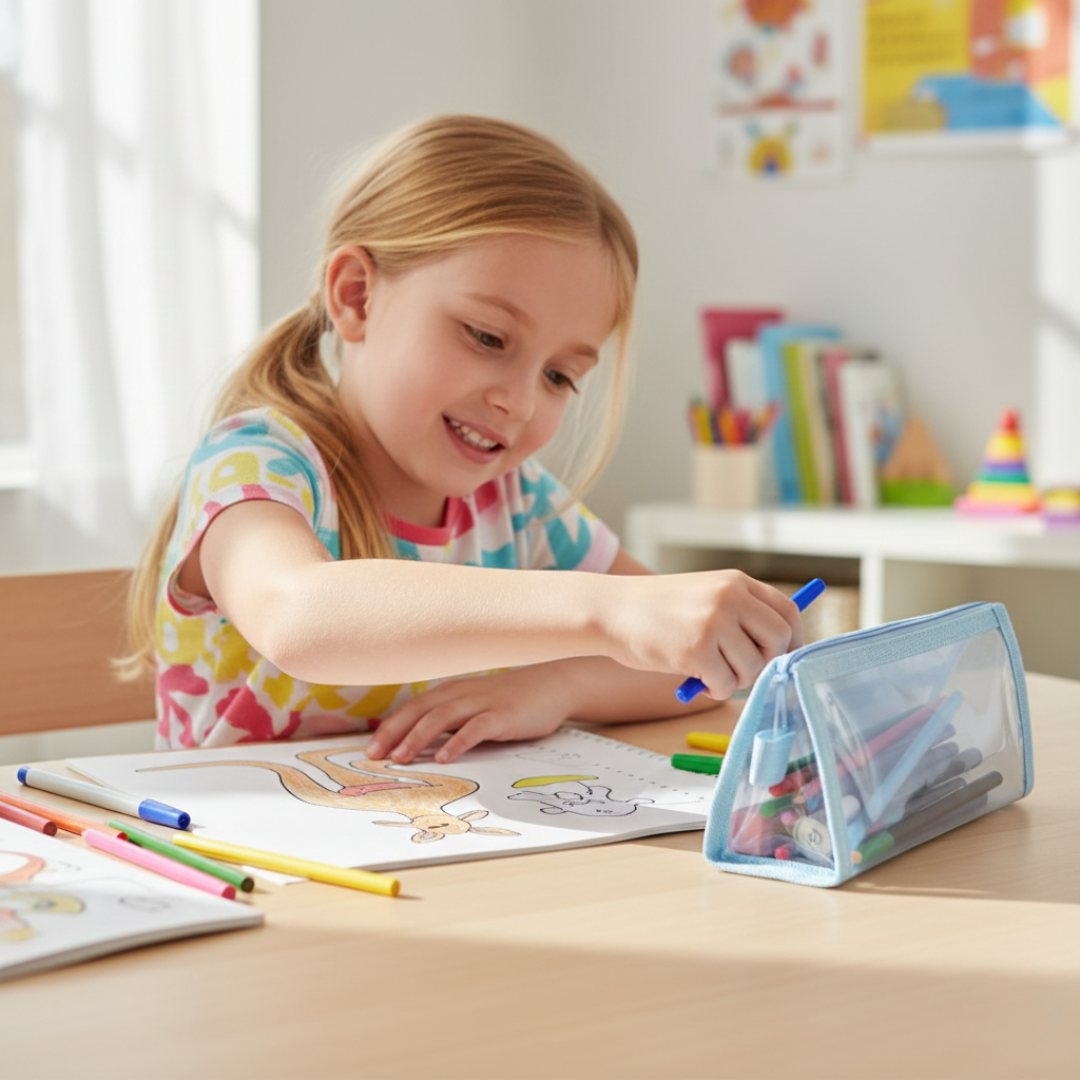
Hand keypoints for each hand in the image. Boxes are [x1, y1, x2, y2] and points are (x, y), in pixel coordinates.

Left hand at [365, 665, 575, 764]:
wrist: (552, 685)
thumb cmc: (510, 701)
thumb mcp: (475, 705)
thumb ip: (451, 720)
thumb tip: (420, 744)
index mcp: (452, 692)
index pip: (413, 708)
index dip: (390, 727)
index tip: (370, 748)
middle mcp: (462, 694)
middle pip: (420, 710)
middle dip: (394, 732)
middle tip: (374, 755)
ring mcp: (482, 703)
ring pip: (442, 717)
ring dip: (418, 737)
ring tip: (400, 758)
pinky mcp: (502, 716)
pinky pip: (475, 728)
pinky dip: (457, 742)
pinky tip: (444, 757)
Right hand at [603, 569, 801, 699]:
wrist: (611, 610)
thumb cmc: (657, 609)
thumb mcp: (705, 595)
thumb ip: (740, 612)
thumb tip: (780, 648)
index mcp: (736, 582)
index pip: (788, 611)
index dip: (792, 640)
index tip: (782, 657)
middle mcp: (730, 598)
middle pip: (779, 640)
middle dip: (766, 663)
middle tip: (741, 670)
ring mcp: (714, 623)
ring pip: (754, 668)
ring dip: (735, 680)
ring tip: (709, 671)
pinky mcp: (697, 651)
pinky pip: (727, 685)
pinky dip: (715, 690)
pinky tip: (696, 679)